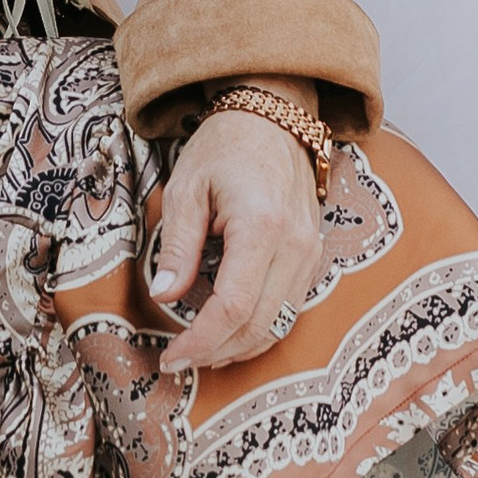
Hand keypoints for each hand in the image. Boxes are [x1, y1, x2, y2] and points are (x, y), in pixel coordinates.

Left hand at [152, 109, 324, 373]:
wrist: (272, 118)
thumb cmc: (224, 147)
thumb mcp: (186, 188)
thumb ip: (178, 245)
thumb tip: (165, 295)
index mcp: (261, 227)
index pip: (233, 306)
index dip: (200, 341)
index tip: (172, 357)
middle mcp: (294, 245)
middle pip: (259, 324)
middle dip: (216, 352)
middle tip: (180, 360)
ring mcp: (309, 252)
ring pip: (279, 324)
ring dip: (239, 347)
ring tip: (200, 351)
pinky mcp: (312, 255)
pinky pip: (289, 308)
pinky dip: (259, 328)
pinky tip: (228, 331)